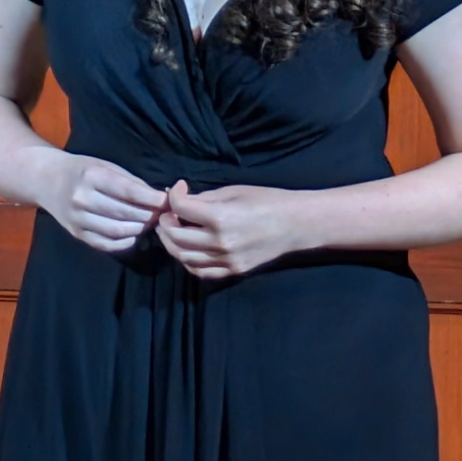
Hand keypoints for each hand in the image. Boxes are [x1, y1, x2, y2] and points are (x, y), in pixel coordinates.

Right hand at [37, 152, 168, 253]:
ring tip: (149, 223)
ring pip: (118, 231)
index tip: (166, 200)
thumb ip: (131, 182)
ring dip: (139, 229)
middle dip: (149, 215)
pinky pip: (106, 244)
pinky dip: (125, 243)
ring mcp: (78, 219)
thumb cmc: (81, 170)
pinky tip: (134, 235)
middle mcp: (83, 199)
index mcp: (91, 176)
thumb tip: (160, 198)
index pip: (128, 191)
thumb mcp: (105, 166)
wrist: (46, 180)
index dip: (152, 198)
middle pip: (125, 213)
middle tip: (161, 213)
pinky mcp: (77, 234)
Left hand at [156, 179, 311, 280]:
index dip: (174, 196)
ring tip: (172, 230)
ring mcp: (226, 260)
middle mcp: (220, 242)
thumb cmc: (268, 201)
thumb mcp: (234, 191)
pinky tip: (187, 248)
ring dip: (171, 243)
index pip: (181, 209)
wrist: (296, 225)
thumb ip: (204, 198)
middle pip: (175, 236)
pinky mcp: (233, 271)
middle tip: (168, 213)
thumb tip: (181, 201)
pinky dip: (187, 260)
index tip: (178, 189)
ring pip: (183, 257)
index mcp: (220, 217)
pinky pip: (200, 271)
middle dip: (165, 222)